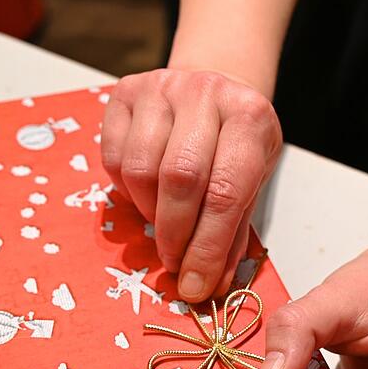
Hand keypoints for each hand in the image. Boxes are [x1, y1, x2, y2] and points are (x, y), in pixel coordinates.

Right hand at [101, 68, 282, 301]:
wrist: (215, 82)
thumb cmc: (235, 140)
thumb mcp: (254, 178)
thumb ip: (233, 231)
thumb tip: (208, 285)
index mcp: (249, 116)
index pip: (225, 191)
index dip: (207, 246)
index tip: (194, 284)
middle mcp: (205, 93)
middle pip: (179, 178)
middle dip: (174, 234)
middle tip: (174, 263)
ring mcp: (161, 87)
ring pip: (140, 169)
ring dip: (148, 211)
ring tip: (163, 220)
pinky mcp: (125, 92)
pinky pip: (113, 157)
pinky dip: (125, 190)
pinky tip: (145, 191)